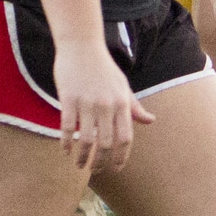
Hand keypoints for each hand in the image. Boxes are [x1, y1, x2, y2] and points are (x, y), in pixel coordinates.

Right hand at [55, 39, 154, 171]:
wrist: (82, 45)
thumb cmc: (104, 67)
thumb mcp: (123, 86)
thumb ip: (134, 107)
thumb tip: (151, 121)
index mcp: (122, 103)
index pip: (125, 138)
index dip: (121, 156)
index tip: (116, 168)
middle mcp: (106, 105)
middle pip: (105, 143)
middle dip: (100, 162)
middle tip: (95, 171)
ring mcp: (87, 102)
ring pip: (85, 139)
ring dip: (82, 157)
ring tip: (79, 165)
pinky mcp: (68, 98)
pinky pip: (67, 127)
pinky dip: (65, 142)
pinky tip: (65, 150)